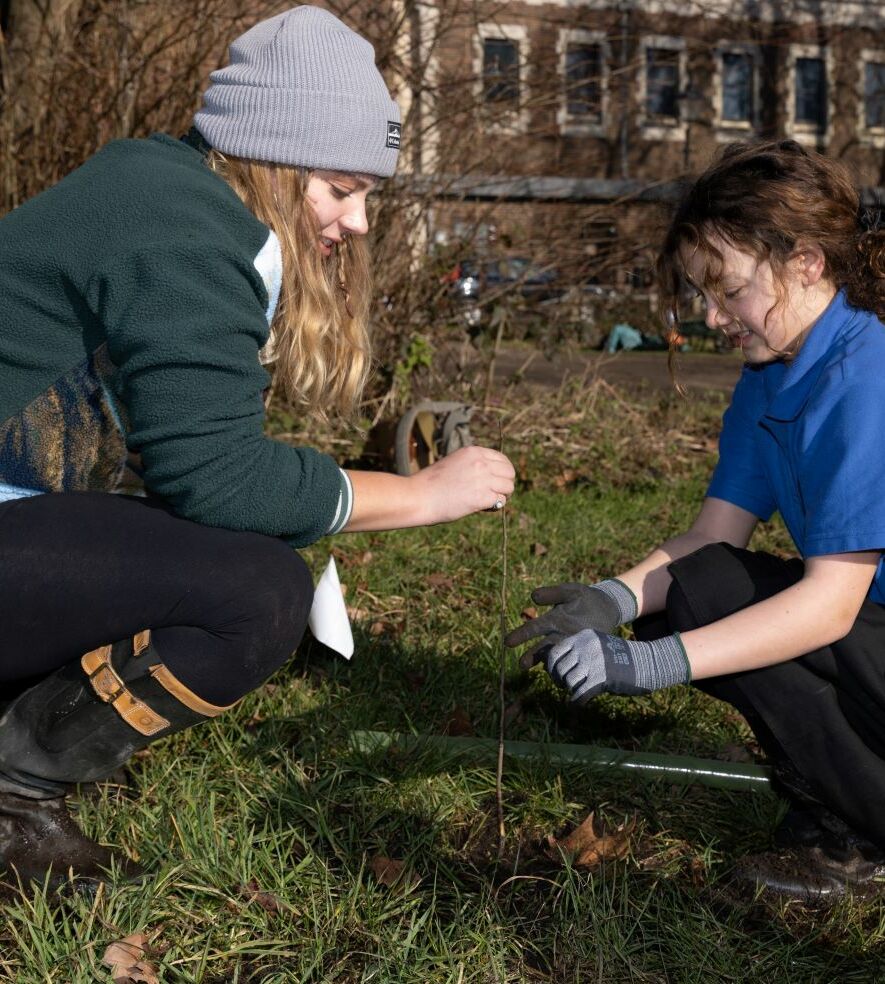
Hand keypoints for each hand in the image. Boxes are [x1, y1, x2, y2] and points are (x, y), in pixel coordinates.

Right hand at [410, 445, 514, 523]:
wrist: (418, 496)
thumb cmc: (431, 484)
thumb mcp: (453, 464)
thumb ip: (472, 466)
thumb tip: (489, 478)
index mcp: (473, 451)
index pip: (502, 459)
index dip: (502, 472)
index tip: (496, 481)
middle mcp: (480, 462)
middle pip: (510, 472)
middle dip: (505, 483)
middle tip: (495, 493)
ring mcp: (483, 479)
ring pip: (508, 487)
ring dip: (501, 495)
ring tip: (487, 502)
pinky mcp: (482, 497)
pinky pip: (501, 501)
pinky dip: (494, 506)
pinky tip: (482, 508)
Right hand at [504, 580, 636, 668]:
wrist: (606, 607)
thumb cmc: (584, 598)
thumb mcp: (570, 591)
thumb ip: (553, 593)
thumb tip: (533, 596)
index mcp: (551, 621)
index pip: (533, 628)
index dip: (520, 635)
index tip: (507, 642)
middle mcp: (558, 636)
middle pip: (542, 649)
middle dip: (531, 657)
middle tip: (522, 665)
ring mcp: (570, 646)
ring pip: (556, 659)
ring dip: (550, 667)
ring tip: (549, 673)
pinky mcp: (584, 653)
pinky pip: (574, 665)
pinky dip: (569, 671)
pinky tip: (568, 678)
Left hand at [543, 629, 689, 704]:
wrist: (645, 663)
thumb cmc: (619, 658)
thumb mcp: (598, 645)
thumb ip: (579, 652)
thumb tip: (555, 669)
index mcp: (584, 636)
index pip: (555, 651)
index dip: (551, 667)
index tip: (555, 675)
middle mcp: (586, 647)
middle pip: (560, 668)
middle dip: (559, 680)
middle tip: (565, 686)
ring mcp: (594, 662)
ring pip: (569, 681)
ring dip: (571, 689)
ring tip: (577, 691)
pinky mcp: (601, 678)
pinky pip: (580, 694)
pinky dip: (576, 702)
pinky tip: (577, 704)